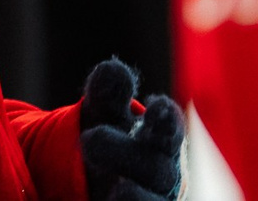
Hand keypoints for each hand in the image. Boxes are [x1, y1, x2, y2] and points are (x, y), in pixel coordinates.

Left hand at [78, 57, 185, 200]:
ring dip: (136, 197)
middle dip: (123, 153)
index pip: (168, 127)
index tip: (155, 108)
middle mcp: (162, 172)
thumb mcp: (104, 112)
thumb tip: (113, 69)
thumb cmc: (110, 135)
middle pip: (155, 168)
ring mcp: (151, 198)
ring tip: (117, 192)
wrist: (102, 179)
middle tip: (89, 139)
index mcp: (159, 138)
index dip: (165, 118)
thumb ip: (107, 92)